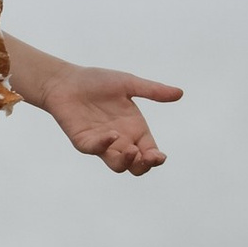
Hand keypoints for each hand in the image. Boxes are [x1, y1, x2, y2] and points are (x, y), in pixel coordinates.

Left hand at [33, 63, 182, 174]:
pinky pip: (95, 150)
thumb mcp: (129, 84)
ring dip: (127, 162)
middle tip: (147, 157)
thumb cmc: (98, 82)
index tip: (159, 156)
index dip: (156, 158)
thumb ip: (152, 91)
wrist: (67, 80)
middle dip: (144, 165)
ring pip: (118, 165)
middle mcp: (121, 140)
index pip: (150, 151)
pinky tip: (112, 135)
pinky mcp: (84, 141)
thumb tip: (179, 93)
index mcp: (135, 129)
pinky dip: (104, 145)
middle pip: (136, 166)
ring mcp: (102, 143)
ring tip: (131, 150)